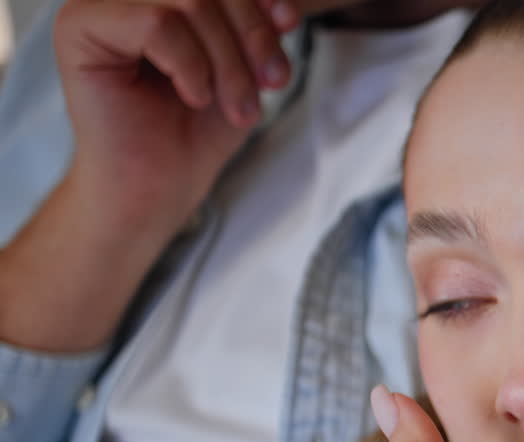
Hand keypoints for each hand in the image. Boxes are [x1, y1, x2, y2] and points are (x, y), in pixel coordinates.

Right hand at [52, 0, 299, 238]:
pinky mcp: (79, 26)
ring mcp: (100, 3)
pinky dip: (191, 66)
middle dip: (253, 35)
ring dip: (228, 61)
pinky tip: (194, 96)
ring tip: (236, 105)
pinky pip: (157, 23)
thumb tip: (285, 7)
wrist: (158, 185)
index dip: (261, 4)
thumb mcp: (244, 65)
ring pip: (189, 2)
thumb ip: (256, 26)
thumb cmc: (197, 129)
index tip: (288, 32)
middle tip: (271, 83)